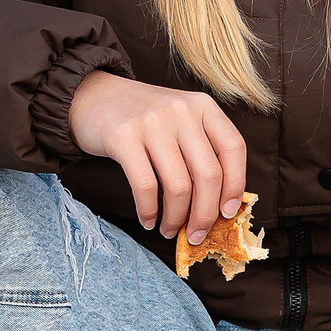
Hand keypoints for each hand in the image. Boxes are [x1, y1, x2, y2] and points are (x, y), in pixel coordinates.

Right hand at [67, 71, 247, 245]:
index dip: (235, 186)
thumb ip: (203, 149)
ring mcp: (152, 122)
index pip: (233, 149)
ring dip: (176, 218)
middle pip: (208, 174)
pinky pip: (145, 186)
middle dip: (204, 214)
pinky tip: (148, 220)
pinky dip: (149, 211)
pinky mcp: (123, 136)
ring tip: (169, 230)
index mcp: (203, 106)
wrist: (94, 96)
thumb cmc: (145, 118)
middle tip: (196, 234)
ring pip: (178, 186)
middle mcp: (181, 110)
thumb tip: (222, 204)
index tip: (227, 212)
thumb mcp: (181, 120)